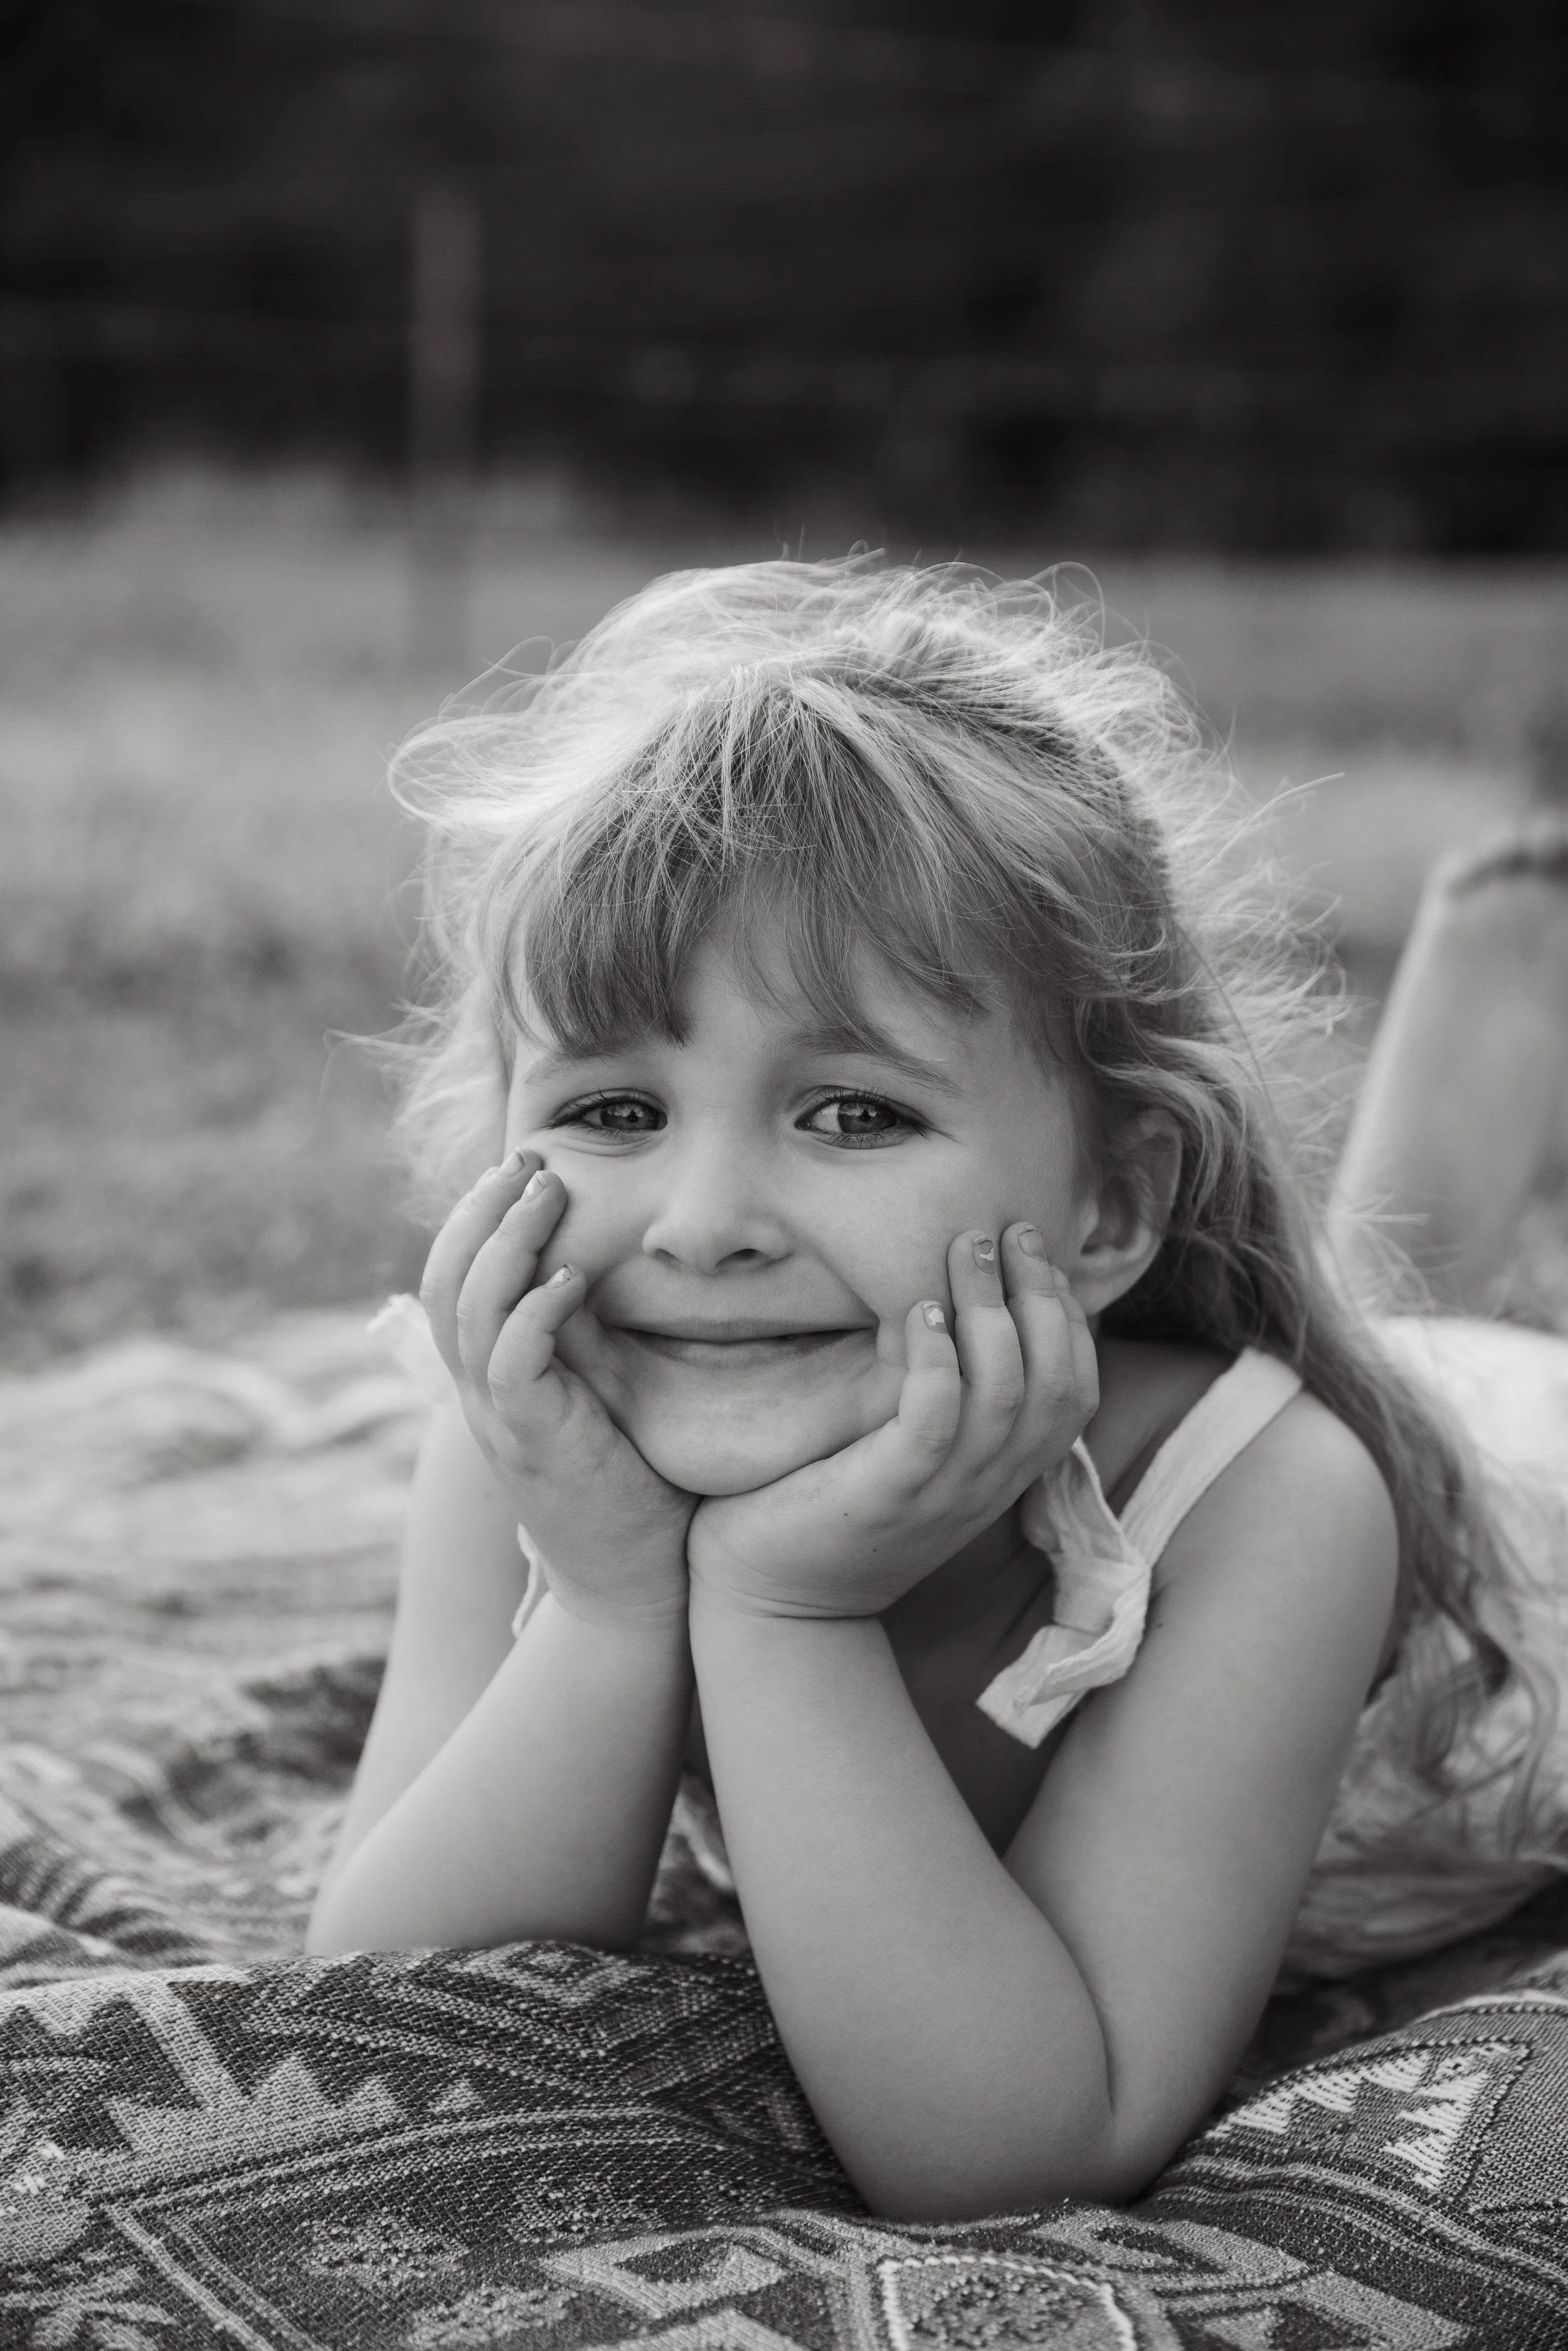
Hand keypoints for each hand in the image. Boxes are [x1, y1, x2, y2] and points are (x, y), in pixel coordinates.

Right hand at [422, 1151, 695, 1628]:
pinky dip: (534, 1312)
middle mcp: (481, 1395)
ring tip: (547, 1192)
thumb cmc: (633, 1488)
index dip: (474, 1218)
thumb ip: (590, 1340)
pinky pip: (512, 1364)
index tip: (522, 1168)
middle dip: (478, 1210)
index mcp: (490, 1379)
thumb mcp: (603, 1397)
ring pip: (469, 1311)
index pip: (452, 1281)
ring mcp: (500, 1420)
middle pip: (444, 1281)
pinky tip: (573, 1278)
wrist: (634, 1588)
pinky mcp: (535, 1444)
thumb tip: (615, 1265)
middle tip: (528, 1159)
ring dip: (506, 1242)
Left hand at [687, 1225, 1097, 1618]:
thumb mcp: (911, 1455)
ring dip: (990, 1311)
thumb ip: (946, 1400)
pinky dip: (936, 1361)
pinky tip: (918, 1313)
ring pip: (1003, 1394)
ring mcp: (942, 1493)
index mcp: (1002, 1473)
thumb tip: (953, 1307)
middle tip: (1008, 1228)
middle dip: (1040, 1296)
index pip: (1075, 1391)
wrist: (771, 1602)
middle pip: (1055, 1384)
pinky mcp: (886, 1495)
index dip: (1067, 1318)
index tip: (1037, 1256)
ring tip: (965, 1247)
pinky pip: (933, 1420)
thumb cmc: (832, 1506)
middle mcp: (987, 1484)